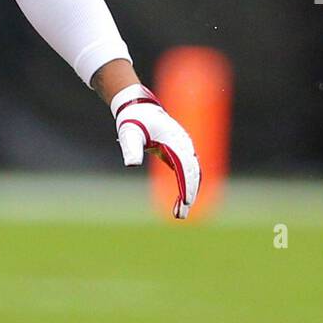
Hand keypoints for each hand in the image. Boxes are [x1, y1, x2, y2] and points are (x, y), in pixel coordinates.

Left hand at [111, 83, 200, 219]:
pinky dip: (186, 187)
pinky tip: (179, 201)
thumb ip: (131, 149)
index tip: (187, 201)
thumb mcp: (129, 134)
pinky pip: (188, 172)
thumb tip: (131, 164)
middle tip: (180, 215)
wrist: (139, 108)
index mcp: (174, 140)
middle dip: (189, 194)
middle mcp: (184, 144)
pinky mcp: (180, 153)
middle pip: (193, 173)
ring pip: (193, 174)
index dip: (187, 184)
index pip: (185, 166)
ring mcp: (184, 148)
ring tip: (178, 213)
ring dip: (189, 193)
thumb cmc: (134, 120)